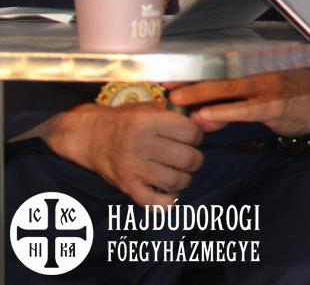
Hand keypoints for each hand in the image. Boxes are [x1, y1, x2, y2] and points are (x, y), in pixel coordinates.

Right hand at [43, 102, 203, 205]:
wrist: (90, 136)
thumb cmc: (127, 120)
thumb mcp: (153, 108)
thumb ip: (184, 115)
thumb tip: (217, 122)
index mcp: (148, 122)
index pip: (191, 133)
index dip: (196, 135)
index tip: (189, 137)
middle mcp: (141, 145)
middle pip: (188, 158)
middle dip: (194, 158)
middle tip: (186, 155)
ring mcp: (133, 169)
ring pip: (176, 181)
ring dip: (184, 178)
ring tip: (178, 170)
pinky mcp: (127, 187)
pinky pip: (154, 203)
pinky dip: (168, 201)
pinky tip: (169, 192)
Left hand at [168, 69, 309, 135]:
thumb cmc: (291, 97)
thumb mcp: (260, 97)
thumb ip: (230, 105)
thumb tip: (200, 116)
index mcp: (257, 62)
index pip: (221, 62)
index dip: (194, 66)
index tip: (168, 69)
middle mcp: (261, 69)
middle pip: (220, 71)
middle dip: (190, 78)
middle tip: (166, 83)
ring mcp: (270, 86)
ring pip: (230, 88)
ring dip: (201, 94)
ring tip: (177, 100)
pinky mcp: (276, 105)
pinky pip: (246, 109)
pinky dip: (224, 112)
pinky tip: (205, 116)